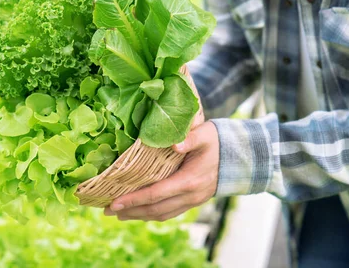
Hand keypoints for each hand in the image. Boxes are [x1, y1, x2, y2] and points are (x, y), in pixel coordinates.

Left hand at [104, 120, 218, 221]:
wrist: (241, 156)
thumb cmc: (218, 141)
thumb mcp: (205, 134)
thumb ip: (190, 138)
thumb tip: (174, 144)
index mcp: (190, 180)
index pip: (156, 194)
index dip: (134, 199)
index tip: (115, 202)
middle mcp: (190, 195)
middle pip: (155, 209)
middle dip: (130, 211)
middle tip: (108, 210)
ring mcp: (193, 201)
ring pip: (162, 214)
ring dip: (139, 216)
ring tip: (119, 215)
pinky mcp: (193, 201)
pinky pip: (170, 213)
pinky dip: (153, 214)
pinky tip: (140, 212)